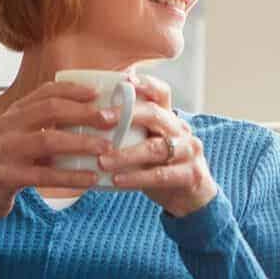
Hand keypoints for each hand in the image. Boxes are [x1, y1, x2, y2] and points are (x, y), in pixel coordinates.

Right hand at [0, 82, 116, 231]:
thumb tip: (95, 120)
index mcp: (16, 112)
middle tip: (112, 118)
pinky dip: (70, 176)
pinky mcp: (6, 175)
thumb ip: (51, 128)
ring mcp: (5, 149)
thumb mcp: (25, 139)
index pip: (47, 91)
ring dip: (81, 143)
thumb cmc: (10, 164)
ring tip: (107, 148)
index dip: (74, 89)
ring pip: (48, 140)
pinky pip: (43, 175)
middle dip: (84, 112)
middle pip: (50, 109)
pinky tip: (91, 179)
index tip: (100, 93)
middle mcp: (9, 125)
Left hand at [99, 73, 218, 217]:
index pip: (161, 93)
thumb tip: (87, 120)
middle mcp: (181, 130)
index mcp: (169, 119)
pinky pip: (160, 175)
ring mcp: (189, 152)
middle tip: (100, 119)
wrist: (191, 198)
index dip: (144, 84)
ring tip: (102, 160)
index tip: (123, 80)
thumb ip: (129, 132)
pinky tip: (117, 180)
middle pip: (156, 114)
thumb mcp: (147, 145)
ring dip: (126, 154)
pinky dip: (137, 178)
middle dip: (127, 114)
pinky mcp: (190, 175)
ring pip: (156, 148)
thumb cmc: (161, 168)